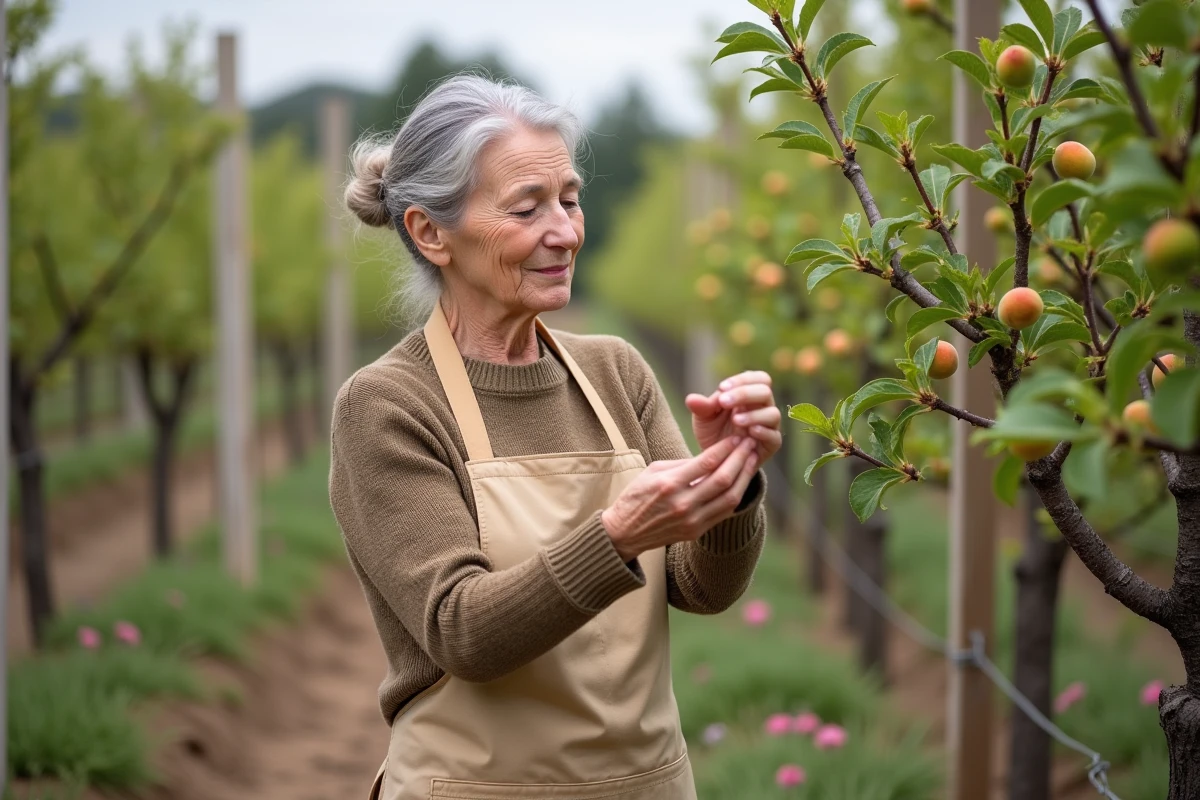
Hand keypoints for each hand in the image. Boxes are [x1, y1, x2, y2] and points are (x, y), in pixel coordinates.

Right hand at [601, 436, 758, 561]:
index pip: (706, 462)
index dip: (726, 448)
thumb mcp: (653, 471)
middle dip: (740, 459)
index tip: (736, 438)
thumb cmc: (637, 496)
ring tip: (752, 461)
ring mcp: (692, 520)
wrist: (625, 532)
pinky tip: (741, 482)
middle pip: (723, 478)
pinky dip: (736, 495)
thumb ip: (682, 464)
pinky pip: (724, 512)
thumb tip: (709, 456)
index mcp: (669, 484)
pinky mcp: (696, 532)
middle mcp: (683, 503)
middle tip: (750, 445)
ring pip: (730, 497)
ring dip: (745, 477)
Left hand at [685, 370, 781, 466]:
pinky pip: (774, 436)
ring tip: (735, 419)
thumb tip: (690, 399)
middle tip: (724, 402)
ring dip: (753, 414)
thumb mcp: (703, 419)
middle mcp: (763, 407)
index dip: (741, 380)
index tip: (721, 388)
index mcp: (750, 395)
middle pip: (765, 391)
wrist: (717, 460)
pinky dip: (763, 432)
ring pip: (772, 413)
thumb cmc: (713, 433)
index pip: (757, 378)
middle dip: (744, 394)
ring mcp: (769, 426)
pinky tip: (749, 432)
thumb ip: (701, 407)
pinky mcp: (771, 445)